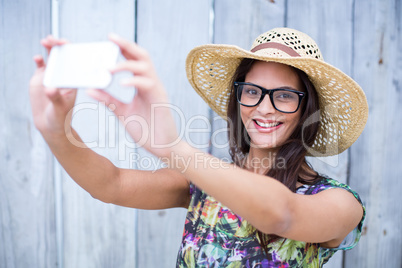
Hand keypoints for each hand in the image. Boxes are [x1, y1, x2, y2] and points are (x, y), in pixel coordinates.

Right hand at [29, 36, 76, 136]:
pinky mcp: (41, 78)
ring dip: (50, 47)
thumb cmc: (60, 117)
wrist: (49, 124)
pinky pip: (41, 65)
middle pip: (63, 55)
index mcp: (74, 79)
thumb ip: (55, 97)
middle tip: (54, 39)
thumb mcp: (59, 108)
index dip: (72, 50)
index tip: (69, 45)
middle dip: (59, 44)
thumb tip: (50, 88)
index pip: (76, 61)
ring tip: (46, 41)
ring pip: (52, 57)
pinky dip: (39, 59)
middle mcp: (64, 74)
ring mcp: (53, 75)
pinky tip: (38, 58)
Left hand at [87, 34, 179, 157]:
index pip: (134, 60)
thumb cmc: (146, 130)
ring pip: (145, 67)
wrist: (163, 147)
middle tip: (111, 38)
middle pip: (142, 56)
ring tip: (109, 68)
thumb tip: (91, 89)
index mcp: (142, 85)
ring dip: (126, 64)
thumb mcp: (123, 113)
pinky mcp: (160, 100)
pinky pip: (148, 84)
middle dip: (127, 45)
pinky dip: (134, 81)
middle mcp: (151, 84)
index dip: (123, 48)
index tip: (109, 39)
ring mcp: (157, 91)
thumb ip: (109, 100)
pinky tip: (122, 83)